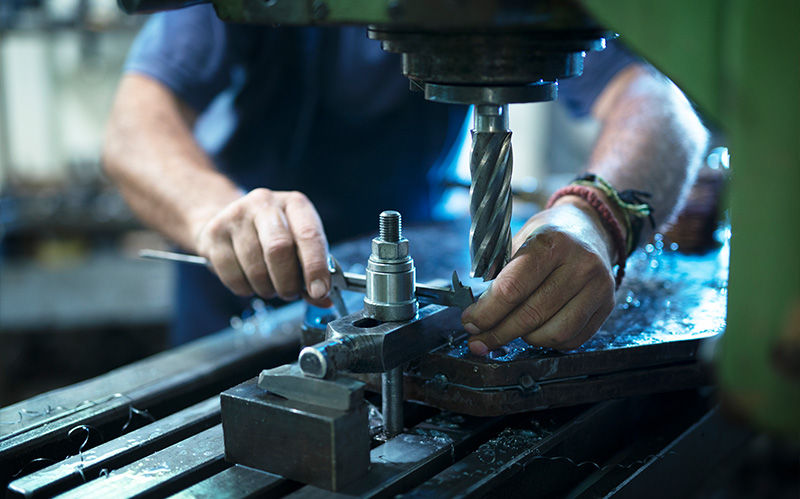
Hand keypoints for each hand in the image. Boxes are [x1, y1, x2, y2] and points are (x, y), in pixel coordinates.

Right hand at [194, 188, 331, 305]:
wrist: (227, 220)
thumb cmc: (272, 236)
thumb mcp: (298, 245)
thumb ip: (312, 271)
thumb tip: (323, 300)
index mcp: (295, 204)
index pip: (309, 235)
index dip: (316, 267)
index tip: (319, 292)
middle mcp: (265, 203)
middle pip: (279, 249)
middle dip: (288, 282)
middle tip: (290, 293)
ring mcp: (236, 216)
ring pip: (255, 268)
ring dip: (267, 288)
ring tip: (269, 285)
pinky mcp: (214, 233)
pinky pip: (233, 276)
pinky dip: (246, 289)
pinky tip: (249, 281)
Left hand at [461, 196, 617, 352]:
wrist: (592, 228)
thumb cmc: (548, 236)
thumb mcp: (519, 239)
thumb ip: (499, 272)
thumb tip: (476, 313)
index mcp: (551, 243)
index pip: (512, 288)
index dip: (486, 312)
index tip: (470, 322)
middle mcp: (580, 265)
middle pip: (531, 315)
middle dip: (498, 332)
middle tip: (479, 340)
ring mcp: (598, 287)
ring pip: (554, 333)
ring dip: (525, 339)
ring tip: (511, 330)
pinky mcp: (608, 305)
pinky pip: (573, 339)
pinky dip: (549, 342)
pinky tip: (535, 331)